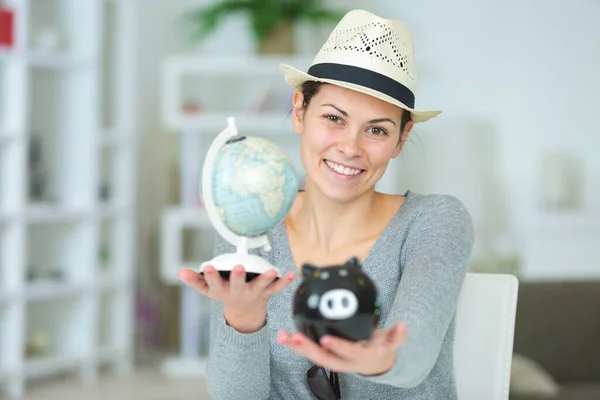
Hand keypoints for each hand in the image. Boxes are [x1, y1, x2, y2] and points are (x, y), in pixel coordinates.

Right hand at [178, 264, 295, 312]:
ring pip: (260, 286)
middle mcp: (237, 293)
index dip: (210, 276)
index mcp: (221, 291)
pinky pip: (277, 288)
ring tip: (272, 270)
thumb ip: (195, 280)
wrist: (244, 311)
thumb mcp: (208, 289)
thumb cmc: (224, 292)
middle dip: (238, 277)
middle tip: (239, 267)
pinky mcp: (267, 293)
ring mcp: (253, 294)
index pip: (213, 284)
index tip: (207, 266)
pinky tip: (291, 273)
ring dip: (266, 278)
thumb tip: (180, 272)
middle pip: (237, 285)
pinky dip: (285, 281)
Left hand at [277, 322, 406, 375]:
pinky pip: (310, 352)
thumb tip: (403, 326)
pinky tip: (284, 335)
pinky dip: (297, 345)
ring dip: (296, 347)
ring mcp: (333, 361)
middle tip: (295, 337)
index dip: (337, 347)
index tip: (325, 339)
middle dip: (308, 349)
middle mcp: (344, 362)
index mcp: (360, 357)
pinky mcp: (326, 357)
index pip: (348, 352)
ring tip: (281, 335)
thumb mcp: (391, 342)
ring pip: (312, 356)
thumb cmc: (380, 345)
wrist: (376, 362)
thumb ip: (398, 335)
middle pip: (324, 358)